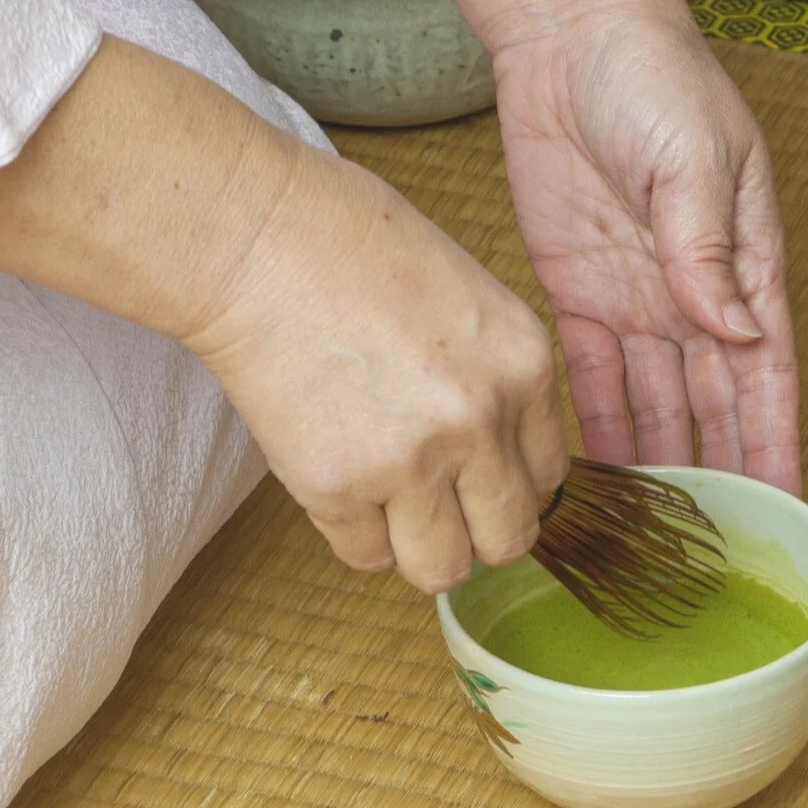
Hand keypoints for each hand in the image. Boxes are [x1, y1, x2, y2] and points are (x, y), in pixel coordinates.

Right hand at [185, 153, 569, 593]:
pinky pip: (367, 557)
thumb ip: (500, 381)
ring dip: (418, 547)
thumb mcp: (472, 303)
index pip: (549, 477)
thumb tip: (504, 461)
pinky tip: (338, 479)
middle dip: (475, 531)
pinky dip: (354, 534)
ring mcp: (410, 462)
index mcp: (526, 366)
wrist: (258, 239)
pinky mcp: (337, 488)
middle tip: (437, 503)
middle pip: (509, 537)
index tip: (477, 474)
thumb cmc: (355, 249)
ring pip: (442, 568)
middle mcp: (481, 422)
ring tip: (387, 505)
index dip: (509, 482)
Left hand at [461, 0, 801, 494]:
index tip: (788, 508)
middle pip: (713, 409)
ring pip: (654, 407)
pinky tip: (596, 482)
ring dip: (658, 470)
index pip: (768, 377)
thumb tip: (734, 331)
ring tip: (655, 540)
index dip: (777, 444)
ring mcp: (635, 303)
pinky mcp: (576, 298)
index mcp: (745, 267)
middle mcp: (693, 299)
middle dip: (721, 479)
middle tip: (719, 554)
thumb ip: (709, 248)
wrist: (568, 41)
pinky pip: (591, 381)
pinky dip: (597, 431)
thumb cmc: (654, 77)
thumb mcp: (697, 157)